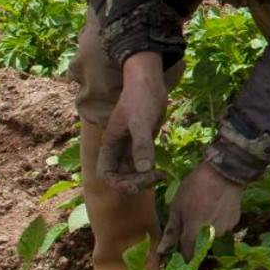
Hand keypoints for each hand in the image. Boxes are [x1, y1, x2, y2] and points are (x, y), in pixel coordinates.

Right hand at [97, 52, 166, 193]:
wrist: (150, 83)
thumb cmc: (142, 99)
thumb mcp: (141, 122)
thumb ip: (141, 145)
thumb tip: (142, 169)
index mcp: (110, 144)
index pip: (106, 173)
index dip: (118, 184)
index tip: (134, 187)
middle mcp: (118, 148)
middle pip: (120, 176)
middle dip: (134, 182)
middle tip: (155, 178)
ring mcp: (130, 146)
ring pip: (132, 172)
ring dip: (143, 179)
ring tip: (160, 175)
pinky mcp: (143, 143)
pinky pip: (142, 164)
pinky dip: (149, 171)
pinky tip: (162, 171)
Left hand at [158, 161, 243, 259]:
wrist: (223, 172)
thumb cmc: (194, 188)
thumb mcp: (177, 207)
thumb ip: (171, 232)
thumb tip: (161, 251)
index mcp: (193, 235)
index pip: (187, 255)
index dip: (183, 255)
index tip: (180, 250)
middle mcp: (210, 237)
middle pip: (200, 245)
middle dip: (195, 238)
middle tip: (193, 218)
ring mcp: (225, 230)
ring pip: (212, 235)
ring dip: (207, 229)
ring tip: (206, 209)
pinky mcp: (235, 222)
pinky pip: (223, 226)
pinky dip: (219, 221)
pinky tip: (217, 206)